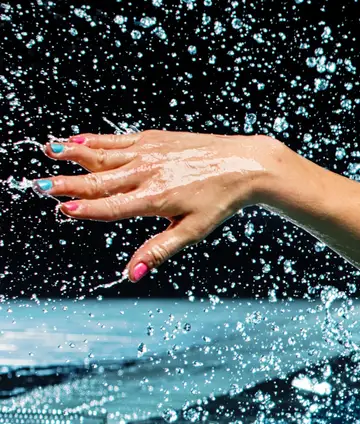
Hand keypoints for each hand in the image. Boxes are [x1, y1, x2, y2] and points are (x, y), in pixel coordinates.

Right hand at [34, 131, 299, 280]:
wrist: (245, 164)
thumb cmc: (220, 201)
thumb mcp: (193, 231)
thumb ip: (158, 250)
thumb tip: (131, 274)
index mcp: (155, 199)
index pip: (112, 206)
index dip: (87, 209)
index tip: (64, 210)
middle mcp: (148, 173)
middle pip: (99, 180)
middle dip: (68, 183)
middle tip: (40, 186)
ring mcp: (149, 153)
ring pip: (103, 154)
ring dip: (73, 153)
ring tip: (48, 150)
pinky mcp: (154, 139)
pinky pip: (117, 140)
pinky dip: (95, 140)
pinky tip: (75, 140)